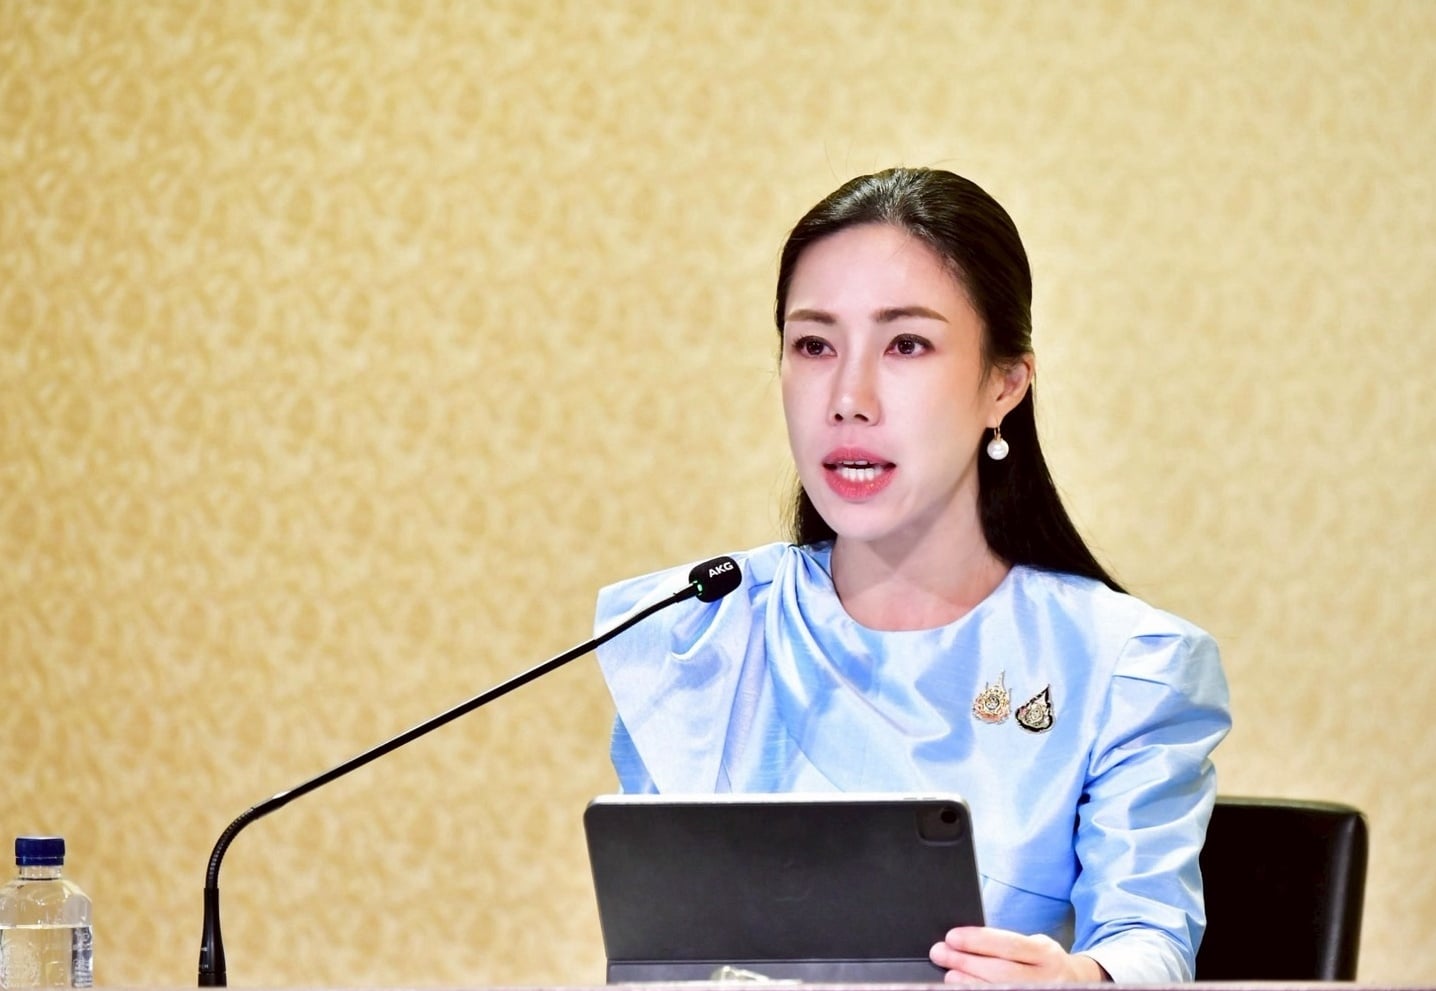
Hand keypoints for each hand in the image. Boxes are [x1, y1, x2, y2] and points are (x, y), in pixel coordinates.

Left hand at [929, 926, 1109, 982]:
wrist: (1074, 983)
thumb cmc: (1042, 961)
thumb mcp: (1033, 945)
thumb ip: (1006, 943)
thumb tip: (964, 940)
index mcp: (1045, 953)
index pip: (1008, 944)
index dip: (978, 941)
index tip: (952, 937)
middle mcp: (1046, 977)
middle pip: (1000, 971)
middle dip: (965, 961)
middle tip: (940, 953)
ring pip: (999, 989)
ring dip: (968, 981)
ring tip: (948, 974)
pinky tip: (964, 988)